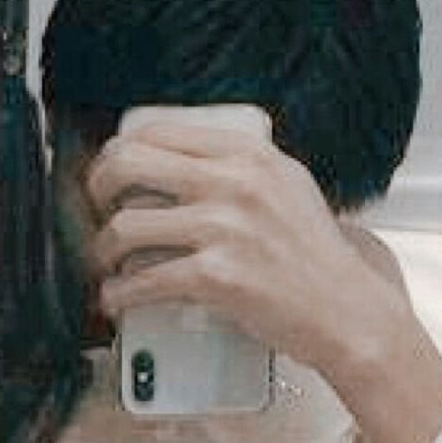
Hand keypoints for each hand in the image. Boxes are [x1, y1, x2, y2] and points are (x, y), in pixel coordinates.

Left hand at [85, 105, 441, 442]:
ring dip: (101, 251)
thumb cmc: (312, 255)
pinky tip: (116, 300)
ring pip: (124, 227)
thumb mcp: (285, 185)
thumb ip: (237, 167)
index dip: (116, 153)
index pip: (157, 131)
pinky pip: (141, 281)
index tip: (108, 178)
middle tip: (96, 216)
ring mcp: (225, 229)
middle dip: (95, 192)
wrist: (346, 311)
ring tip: (107, 266)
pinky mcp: (217, 277)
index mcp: (248, 153)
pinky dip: (117, 295)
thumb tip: (172, 160)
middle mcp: (235, 182)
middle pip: (127, 165)